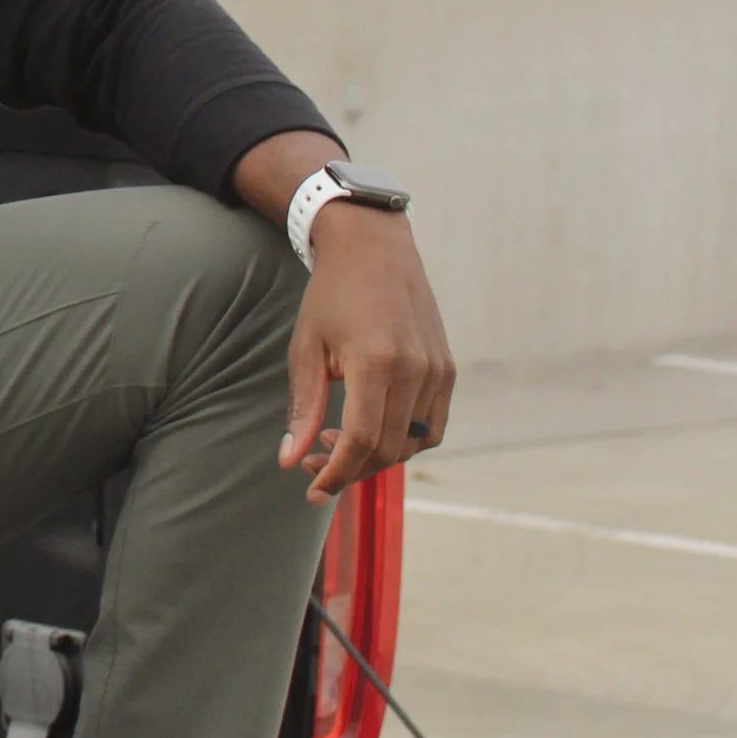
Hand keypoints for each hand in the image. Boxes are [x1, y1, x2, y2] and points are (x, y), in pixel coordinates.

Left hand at [279, 207, 455, 503]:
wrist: (374, 247)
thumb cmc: (331, 294)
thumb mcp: (305, 348)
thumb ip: (302, 408)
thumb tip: (290, 461)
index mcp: (376, 362)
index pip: (360, 441)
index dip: (336, 474)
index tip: (312, 489)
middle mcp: (415, 369)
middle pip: (387, 449)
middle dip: (350, 469)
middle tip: (314, 465)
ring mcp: (437, 370)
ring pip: (412, 443)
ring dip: (375, 457)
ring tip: (336, 442)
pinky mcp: (447, 368)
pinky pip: (432, 425)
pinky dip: (404, 440)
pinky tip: (371, 429)